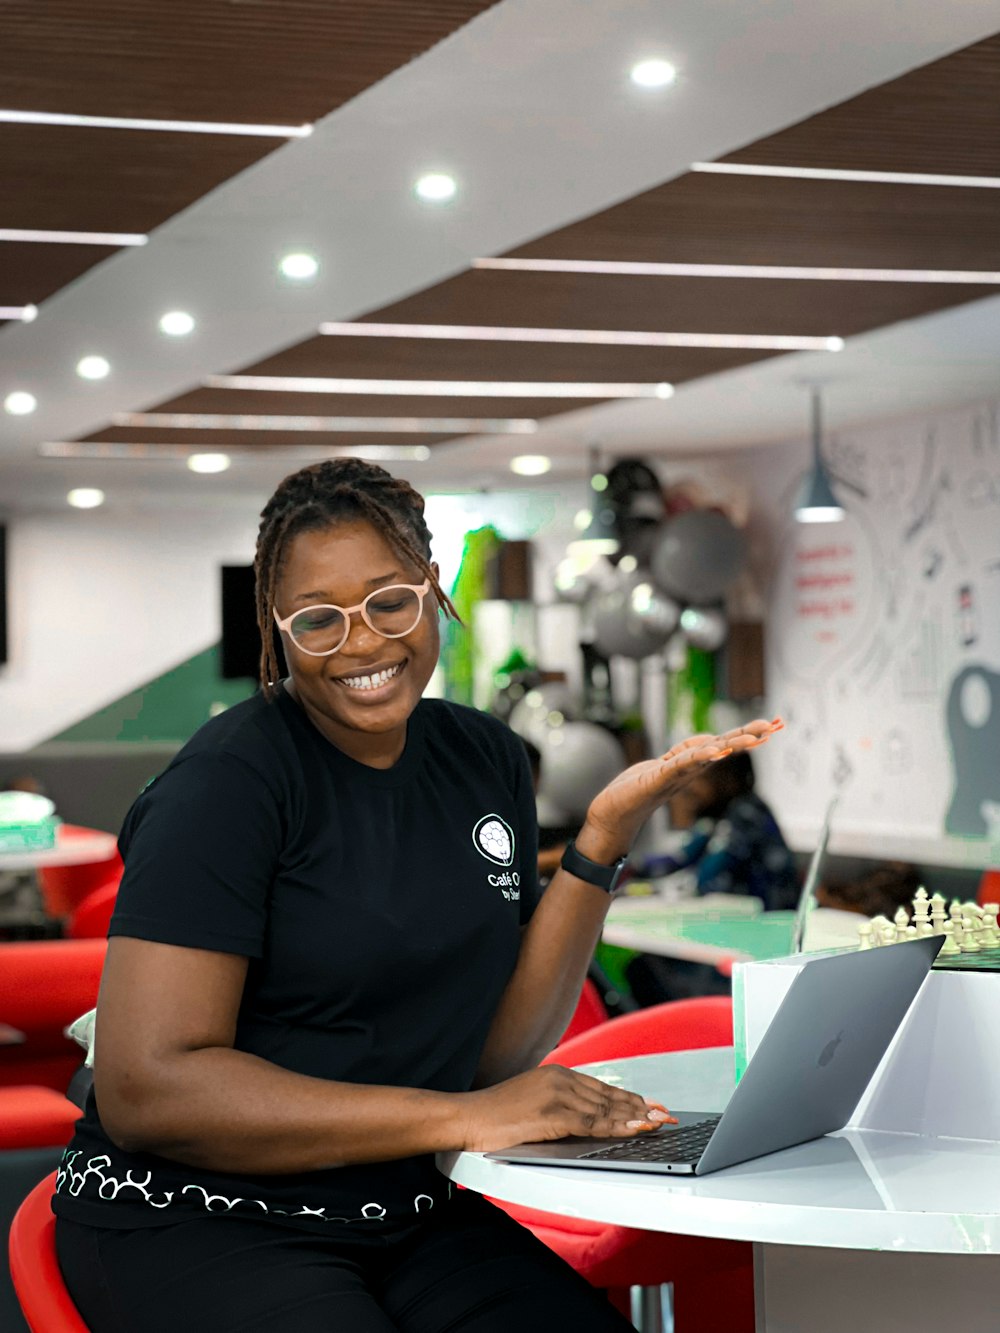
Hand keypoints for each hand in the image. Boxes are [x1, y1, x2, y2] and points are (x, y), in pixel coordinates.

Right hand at [459, 1065, 676, 1152]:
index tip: (651, 1106)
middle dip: (640, 1107)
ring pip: (605, 1109)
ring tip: (657, 1124)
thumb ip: (560, 1106)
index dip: (629, 1099)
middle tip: (665, 1115)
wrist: (467, 1118)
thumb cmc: (497, 1116)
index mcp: (556, 1074)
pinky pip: (591, 1123)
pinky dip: (616, 1127)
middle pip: (609, 1096)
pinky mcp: (551, 1114)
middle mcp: (559, 1079)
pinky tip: (633, 1130)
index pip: (602, 1088)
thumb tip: (587, 1119)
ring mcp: (556, 1095)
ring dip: (635, 1118)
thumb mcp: (533, 1103)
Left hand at [580, 718, 783, 860]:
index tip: (774, 725)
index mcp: (691, 764)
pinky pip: (680, 765)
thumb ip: (688, 754)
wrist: (613, 814)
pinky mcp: (657, 779)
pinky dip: (698, 757)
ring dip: (731, 745)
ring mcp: (674, 775)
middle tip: (775, 727)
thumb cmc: (637, 791)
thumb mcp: (667, 765)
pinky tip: (714, 751)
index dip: (747, 734)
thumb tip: (712, 742)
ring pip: (707, 755)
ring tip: (754, 737)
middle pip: (722, 748)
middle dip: (748, 737)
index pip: (724, 744)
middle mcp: (688, 770)